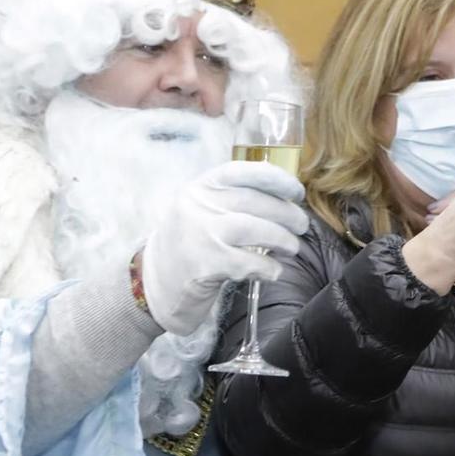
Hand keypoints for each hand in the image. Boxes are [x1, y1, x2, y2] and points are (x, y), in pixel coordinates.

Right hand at [139, 161, 308, 333]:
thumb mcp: (202, 211)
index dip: (276, 179)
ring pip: (256, 229)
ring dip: (282, 239)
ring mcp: (199, 234)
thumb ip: (233, 200)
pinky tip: (274, 271)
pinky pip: (249, 262)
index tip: (296, 191)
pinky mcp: (204, 265)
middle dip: (287, 214)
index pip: (242, 171)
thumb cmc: (189, 245)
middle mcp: (197, 205)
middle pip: (255, 202)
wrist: (153, 284)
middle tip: (301, 226)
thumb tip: (284, 200)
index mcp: (200, 187)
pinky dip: (268, 267)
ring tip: (292, 248)